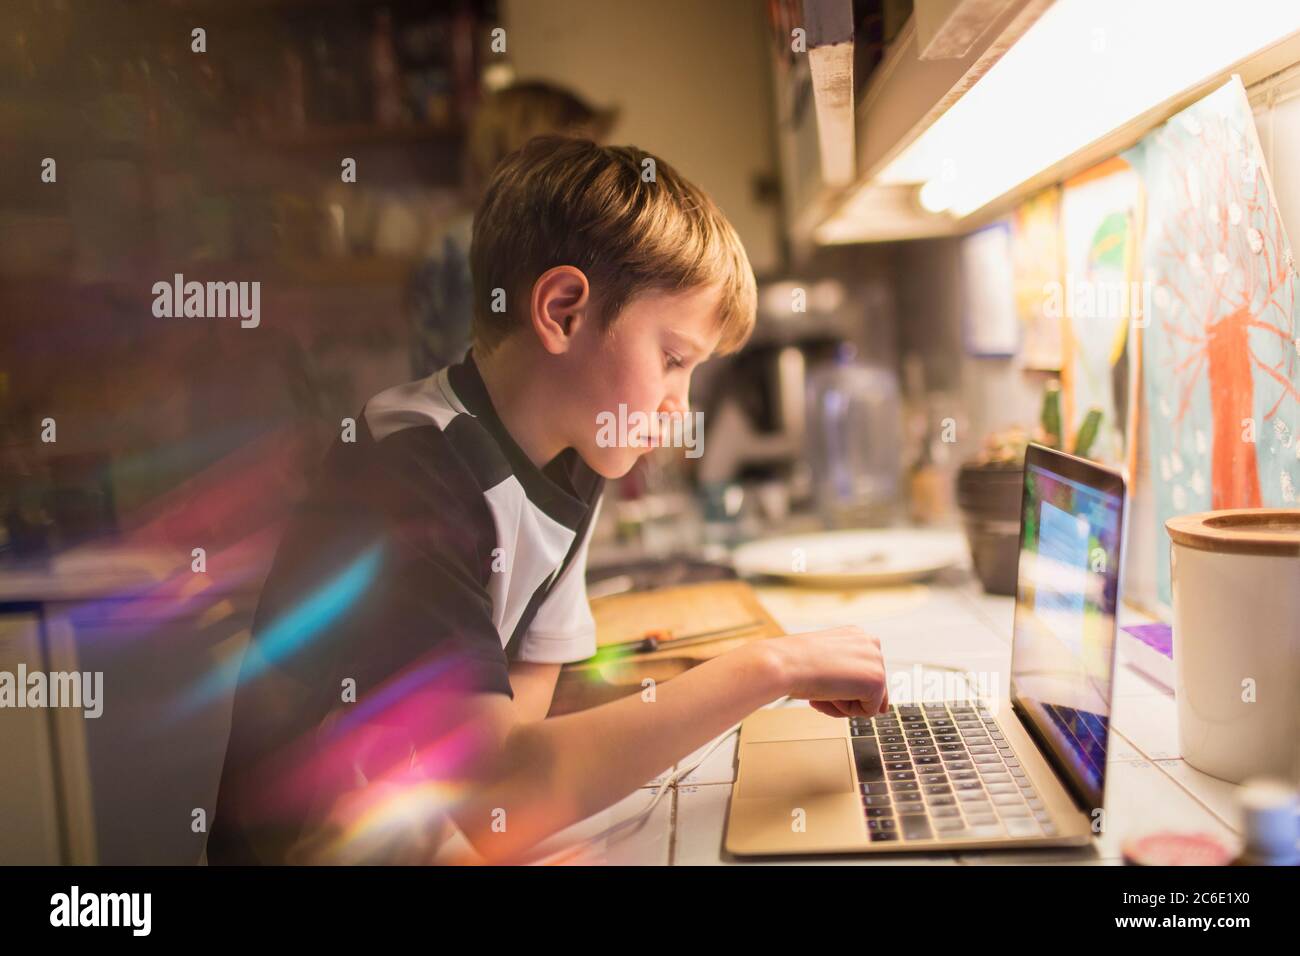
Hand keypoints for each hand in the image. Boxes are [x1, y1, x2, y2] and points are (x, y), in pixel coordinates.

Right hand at [766, 625, 888, 717]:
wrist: (785, 663)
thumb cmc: (796, 662)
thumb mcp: (826, 663)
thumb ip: (852, 678)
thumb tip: (881, 707)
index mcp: (857, 635)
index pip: (863, 673)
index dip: (843, 688)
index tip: (823, 684)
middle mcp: (871, 644)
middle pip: (867, 688)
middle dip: (843, 696)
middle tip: (819, 690)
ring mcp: (876, 661)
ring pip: (867, 700)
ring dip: (843, 703)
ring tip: (822, 692)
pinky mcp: (877, 681)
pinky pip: (868, 712)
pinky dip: (846, 710)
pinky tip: (830, 695)